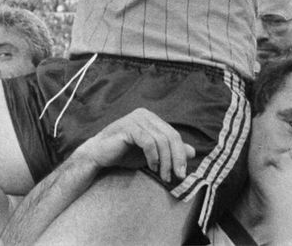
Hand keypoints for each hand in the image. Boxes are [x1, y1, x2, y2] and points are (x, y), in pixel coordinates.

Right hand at [72, 108, 195, 182]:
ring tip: (162, 175)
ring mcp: (135, 118)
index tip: (182, 174)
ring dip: (165, 161)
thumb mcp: (152, 155)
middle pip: (170, 136)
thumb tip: (192, 151)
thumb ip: (169, 151)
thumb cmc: (124, 154)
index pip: (174, 135)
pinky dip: (153, 157)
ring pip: (161, 140)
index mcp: (151, 117)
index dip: (180, 154)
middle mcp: (144, 114)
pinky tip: (151, 166)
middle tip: (176, 177)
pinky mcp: (128, 126)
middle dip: (176, 159)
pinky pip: (148, 142)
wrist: (99, 155)